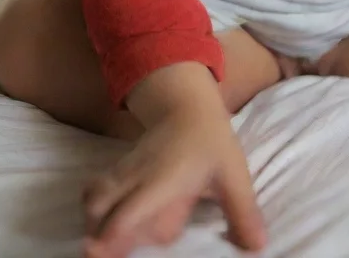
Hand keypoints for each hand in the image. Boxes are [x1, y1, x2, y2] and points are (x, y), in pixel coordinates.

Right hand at [83, 64, 265, 256]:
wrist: (186, 105)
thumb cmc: (210, 143)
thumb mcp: (233, 175)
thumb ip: (242, 212)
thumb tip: (257, 248)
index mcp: (161, 182)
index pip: (126, 212)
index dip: (112, 236)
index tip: (104, 254)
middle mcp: (135, 178)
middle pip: (97, 207)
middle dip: (94, 236)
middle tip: (102, 255)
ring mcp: (123, 172)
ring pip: (91, 198)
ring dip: (93, 224)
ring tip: (104, 247)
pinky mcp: (118, 170)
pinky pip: (95, 191)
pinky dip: (95, 211)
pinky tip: (107, 227)